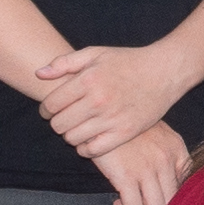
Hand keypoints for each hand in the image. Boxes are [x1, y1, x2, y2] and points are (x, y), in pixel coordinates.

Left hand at [36, 43, 187, 159]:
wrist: (165, 71)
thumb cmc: (128, 61)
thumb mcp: (96, 53)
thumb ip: (65, 62)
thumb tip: (38, 73)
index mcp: (88, 80)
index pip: (51, 104)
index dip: (45, 109)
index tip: (50, 110)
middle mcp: (98, 100)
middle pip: (59, 124)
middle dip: (56, 123)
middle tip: (64, 119)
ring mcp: (112, 119)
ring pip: (72, 139)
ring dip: (70, 135)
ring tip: (77, 128)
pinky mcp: (125, 133)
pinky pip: (93, 150)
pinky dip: (85, 149)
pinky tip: (88, 139)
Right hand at [96, 122, 188, 204]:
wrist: (103, 113)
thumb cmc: (128, 129)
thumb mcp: (158, 134)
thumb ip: (170, 155)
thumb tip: (173, 183)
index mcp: (176, 148)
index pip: (187, 184)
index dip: (170, 194)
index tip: (155, 191)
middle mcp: (166, 159)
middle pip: (172, 201)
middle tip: (141, 201)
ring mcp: (147, 168)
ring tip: (130, 202)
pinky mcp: (126, 175)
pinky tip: (119, 201)